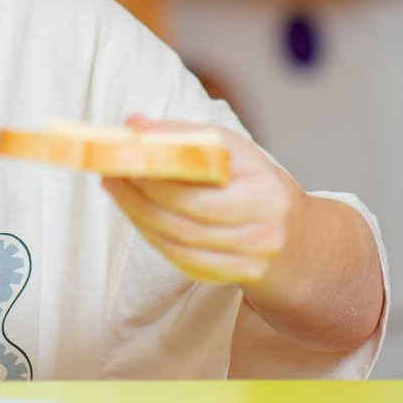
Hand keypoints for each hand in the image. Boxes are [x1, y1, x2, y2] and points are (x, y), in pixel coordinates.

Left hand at [102, 115, 302, 284]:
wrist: (291, 230)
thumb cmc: (251, 178)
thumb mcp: (228, 147)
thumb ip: (182, 134)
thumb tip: (133, 125)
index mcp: (265, 194)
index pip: (201, 196)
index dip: (156, 182)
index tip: (124, 162)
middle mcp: (263, 234)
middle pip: (186, 224)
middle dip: (139, 201)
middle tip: (110, 177)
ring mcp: (251, 261)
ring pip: (180, 246)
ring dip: (139, 219)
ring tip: (116, 192)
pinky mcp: (236, 277)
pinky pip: (184, 262)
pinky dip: (154, 238)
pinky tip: (138, 216)